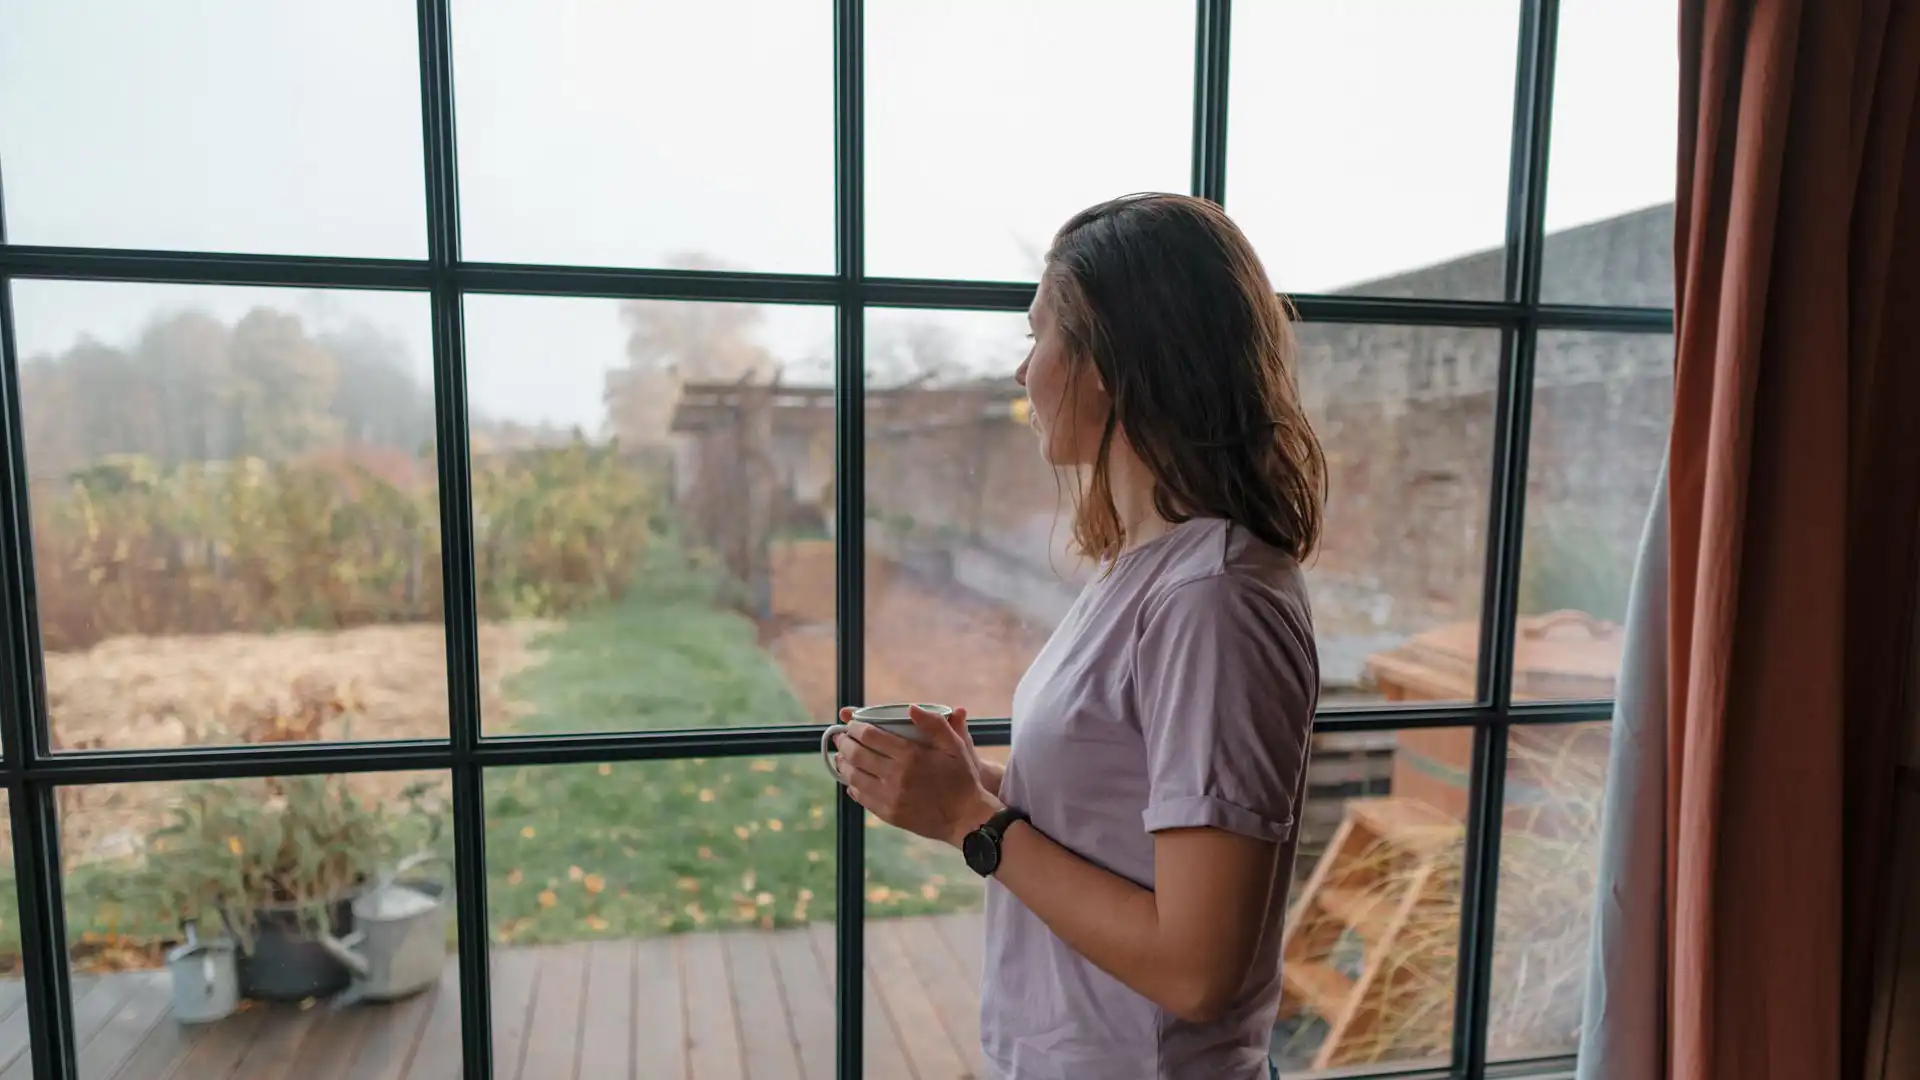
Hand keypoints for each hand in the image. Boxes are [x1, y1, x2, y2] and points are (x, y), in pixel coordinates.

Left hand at [834, 705, 1001, 847]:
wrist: (966, 818)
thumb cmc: (962, 779)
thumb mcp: (955, 746)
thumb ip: (934, 724)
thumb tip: (910, 707)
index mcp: (911, 756)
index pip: (871, 736)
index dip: (856, 727)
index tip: (851, 723)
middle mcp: (896, 776)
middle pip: (858, 755)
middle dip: (845, 743)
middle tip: (840, 738)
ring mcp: (891, 797)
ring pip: (855, 777)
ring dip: (844, 764)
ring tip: (841, 757)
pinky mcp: (889, 814)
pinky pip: (863, 798)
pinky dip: (853, 786)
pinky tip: (852, 781)